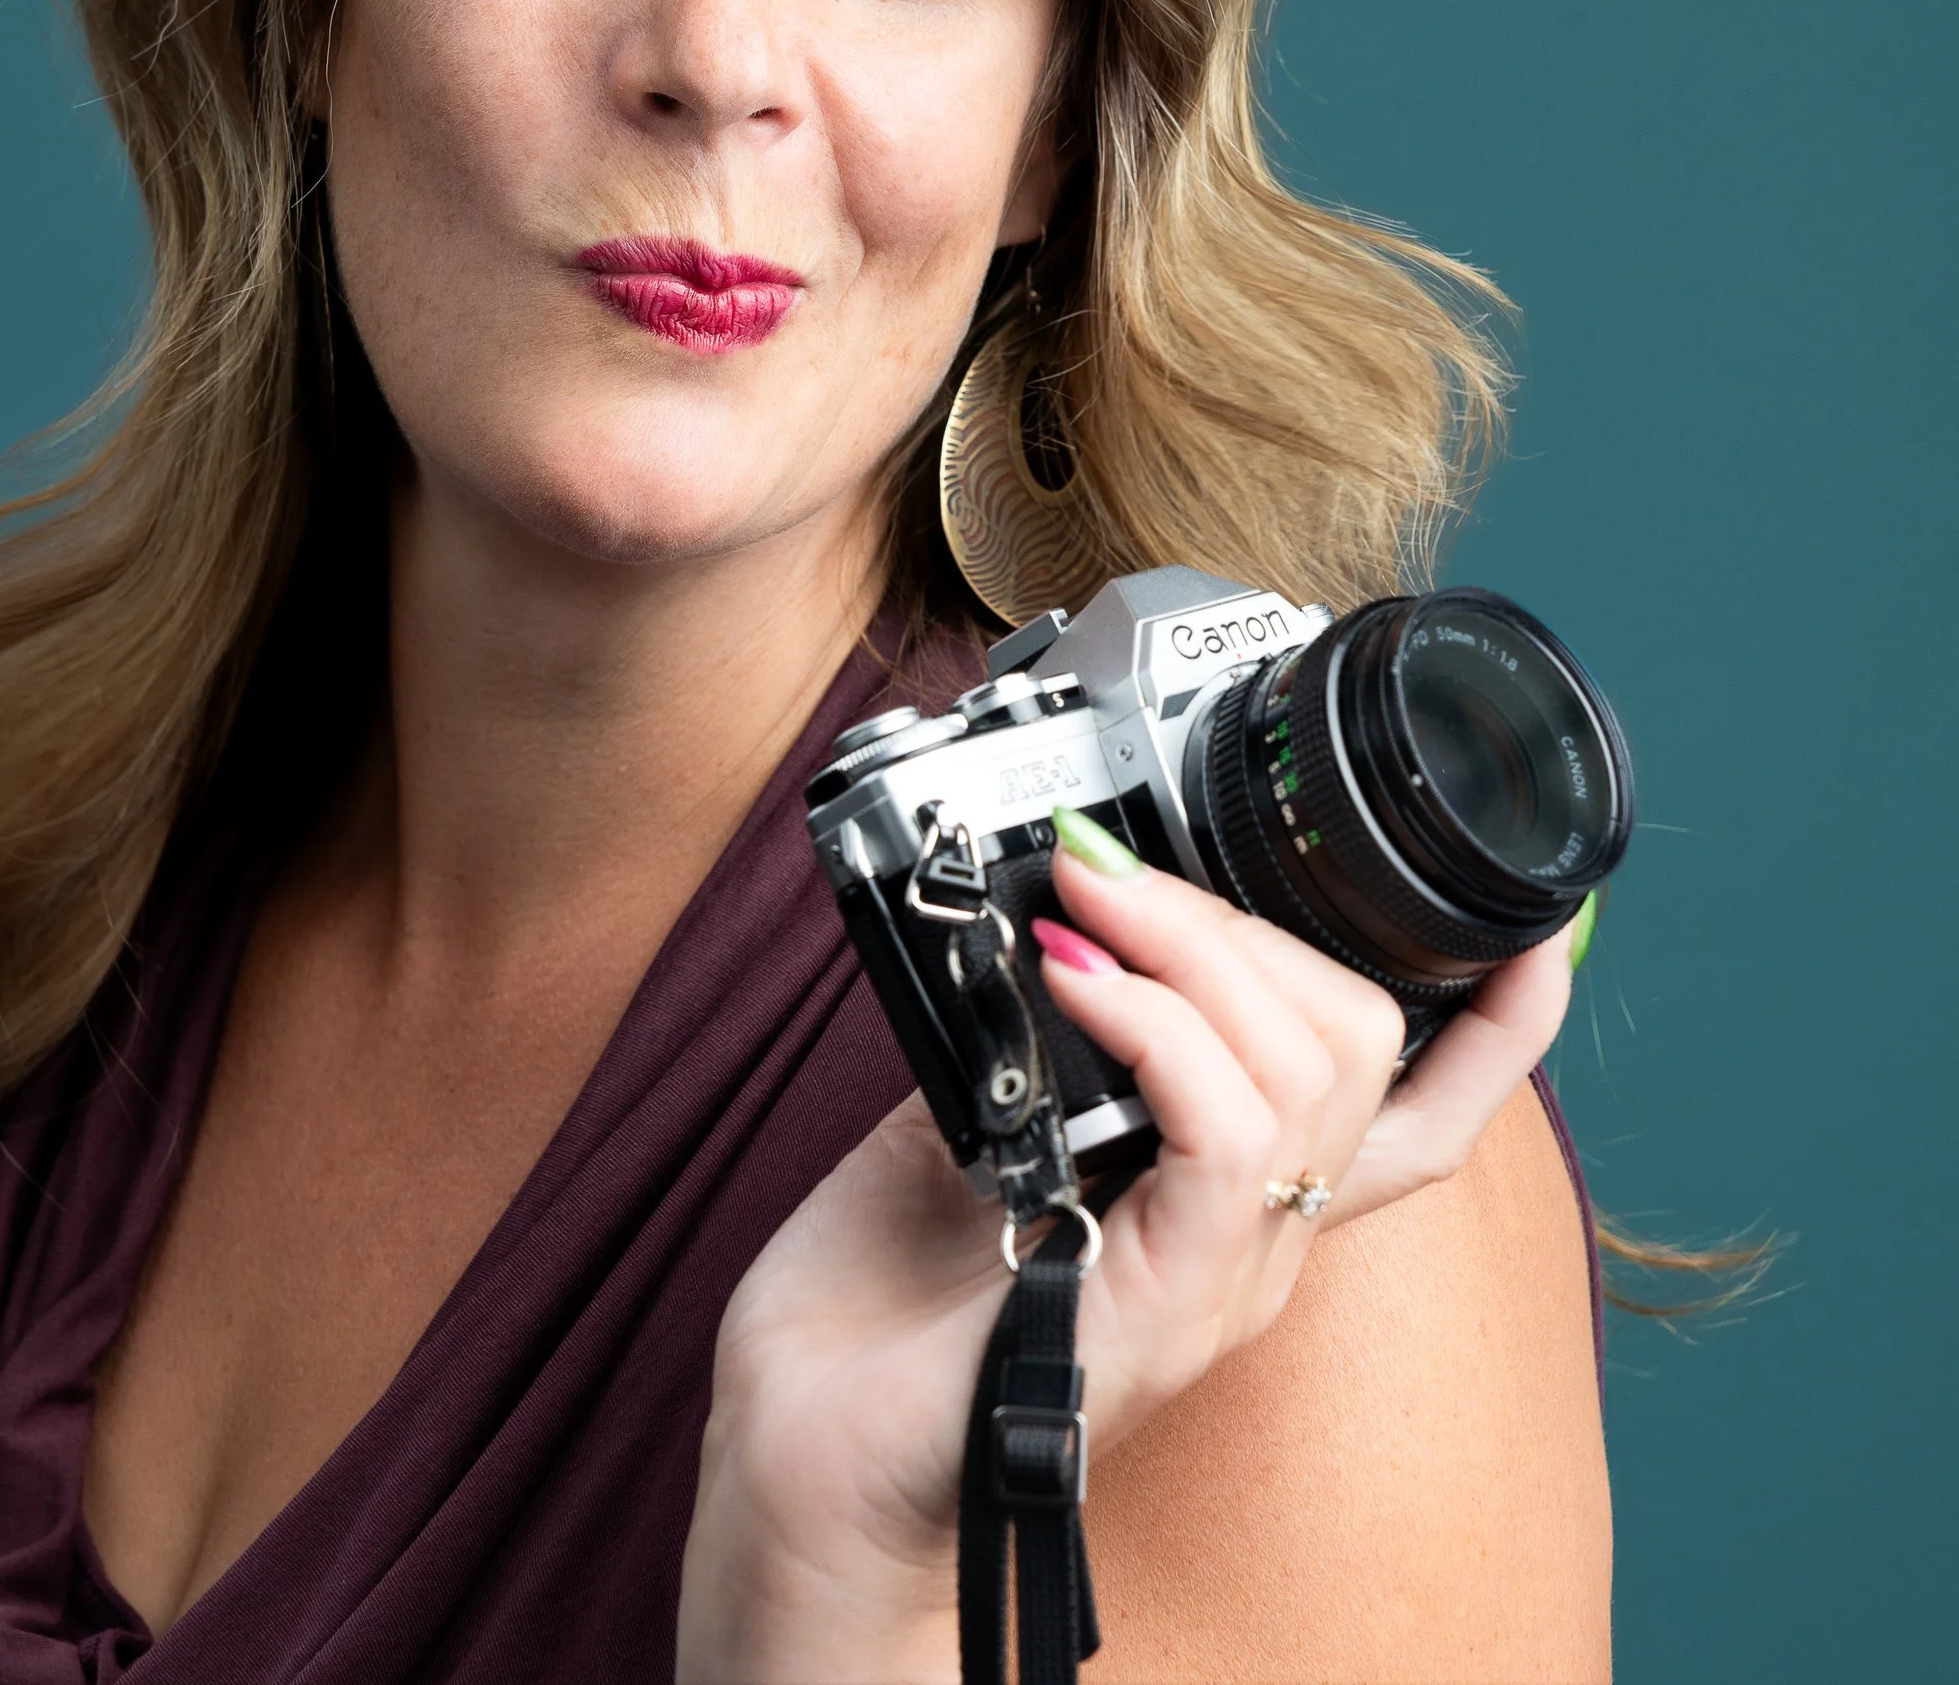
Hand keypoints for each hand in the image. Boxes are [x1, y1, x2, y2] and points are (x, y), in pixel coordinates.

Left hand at [675, 851, 1576, 1682]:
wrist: (804, 1464)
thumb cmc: (879, 1310)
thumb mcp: (977, 1117)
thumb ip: (1044, 1025)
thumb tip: (1063, 901)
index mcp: (1229, 1195)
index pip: (1420, 1110)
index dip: (1498, 1023)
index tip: (1527, 925)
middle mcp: (1254, 1243)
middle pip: (1365, 1044)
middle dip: (1257, 915)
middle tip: (1118, 867)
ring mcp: (1219, 1280)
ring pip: (1310, 1068)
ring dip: (1196, 944)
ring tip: (1090, 902)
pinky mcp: (1162, 1306)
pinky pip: (1225, 1135)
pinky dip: (1157, 1025)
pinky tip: (1076, 980)